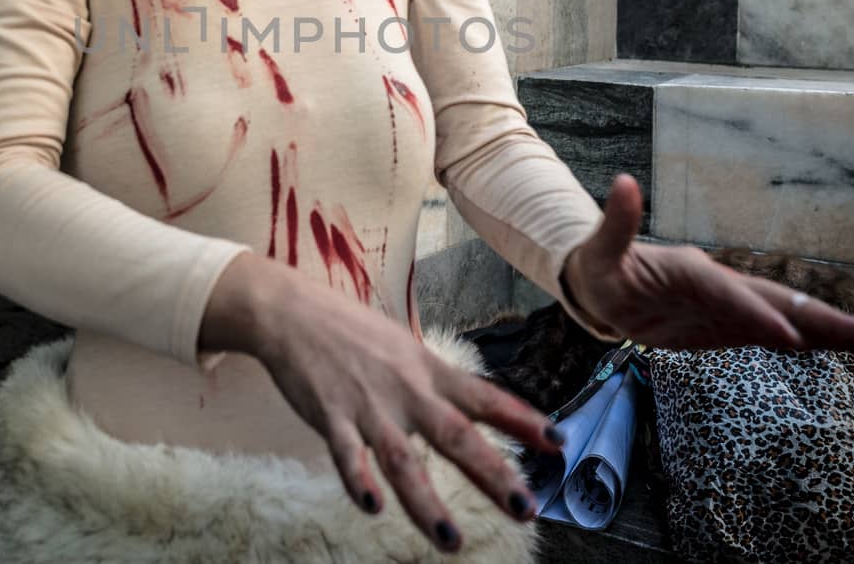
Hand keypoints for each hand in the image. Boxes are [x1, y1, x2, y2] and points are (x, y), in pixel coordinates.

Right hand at [202, 253, 561, 554]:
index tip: (559, 443)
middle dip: (493, 474)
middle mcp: (407, 390)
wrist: (294, 312)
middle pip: (457, 437)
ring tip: (451, 541)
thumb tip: (476, 405)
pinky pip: (347, 455)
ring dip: (427, 503)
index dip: (523, 420)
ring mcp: (368, 406)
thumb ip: (437, 381)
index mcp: (428, 371)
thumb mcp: (405, 347)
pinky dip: (359, 480)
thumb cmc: (352, 330)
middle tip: (526, 507)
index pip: (485, 398)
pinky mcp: (331, 417)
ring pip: (403, 460)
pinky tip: (372, 507)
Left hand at [562, 175, 853, 355]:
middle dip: (823, 322)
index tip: (786, 339)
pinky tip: (834, 347)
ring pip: (784, 318)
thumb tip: (622, 182)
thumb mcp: (599, 249)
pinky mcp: (725, 325)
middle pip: (778, 303)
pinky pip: (770, 335)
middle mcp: (720, 286)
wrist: (604, 282)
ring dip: (827, 332)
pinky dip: (803, 341)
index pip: (731, 294)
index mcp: (694, 270)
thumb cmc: (599, 266)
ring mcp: (728, 307)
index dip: (756, 314)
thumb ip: (616, 224)